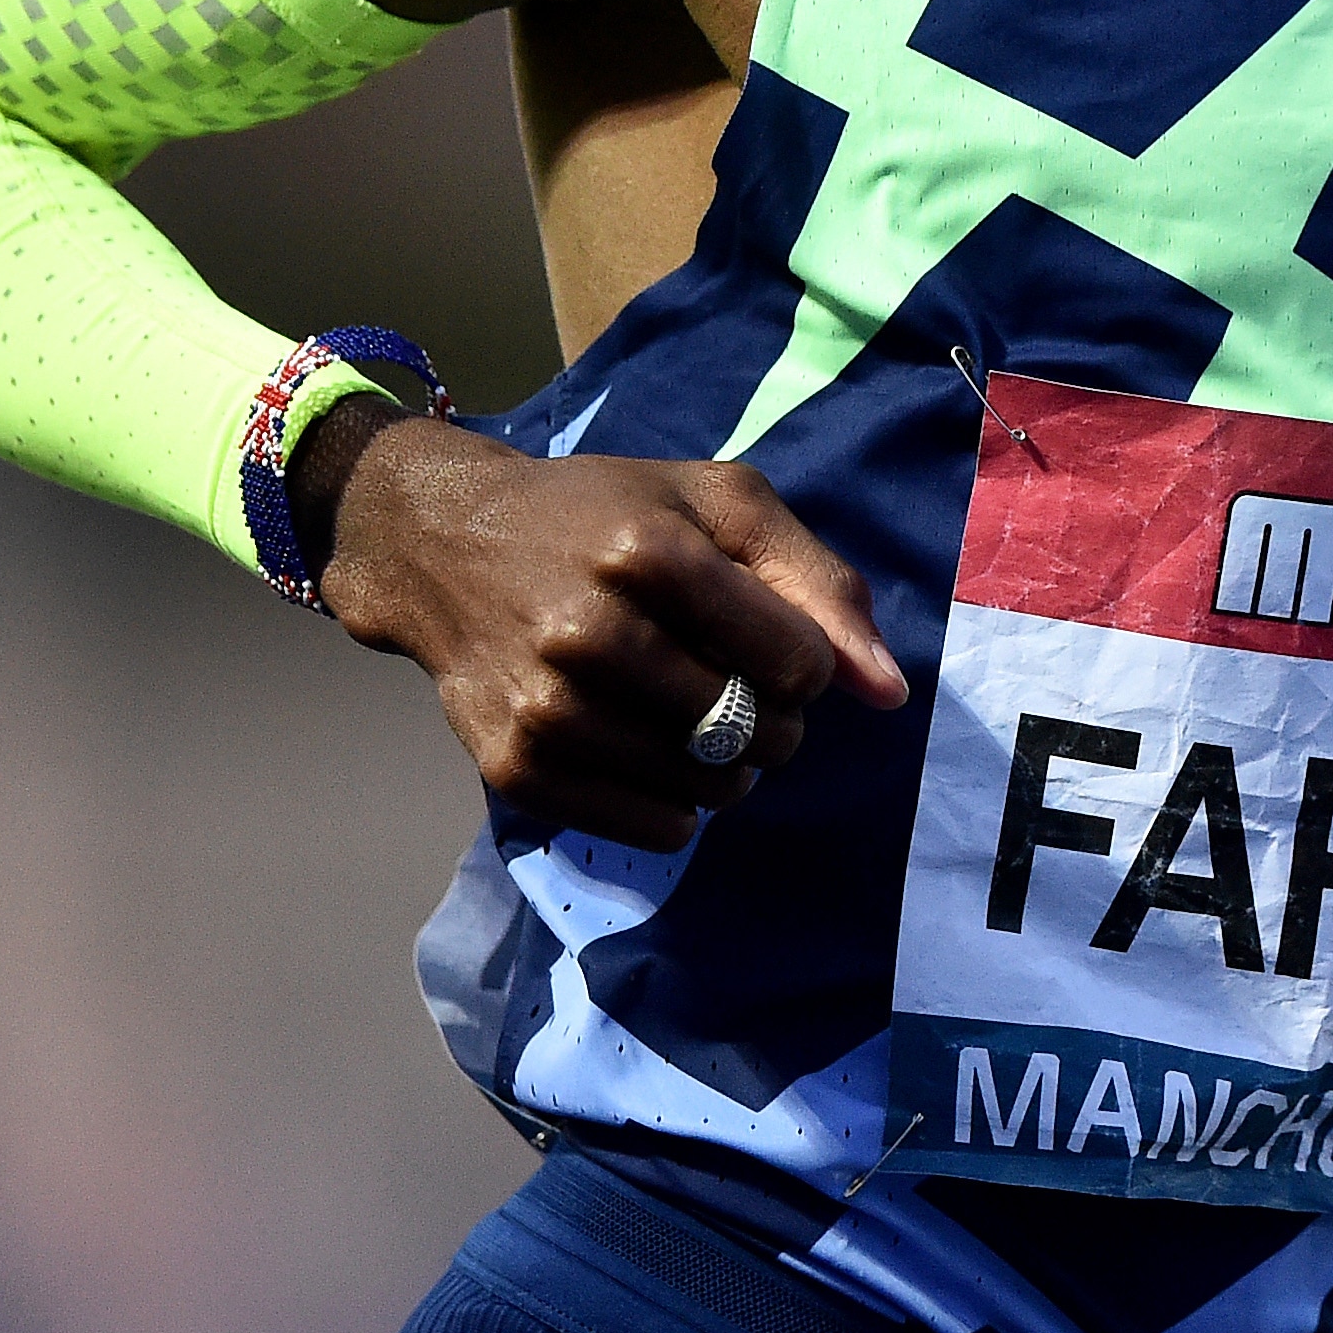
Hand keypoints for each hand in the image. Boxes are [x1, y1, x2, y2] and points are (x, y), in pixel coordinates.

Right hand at [306, 413, 909, 847]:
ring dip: (731, 769)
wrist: (445, 545)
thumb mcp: (717, 503)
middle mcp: (588, 632)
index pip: (798, 663)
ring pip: (708, 787)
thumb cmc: (603, 514)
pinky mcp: (514, 768)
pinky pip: (653, 828)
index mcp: (646, 550)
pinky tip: (654, 753)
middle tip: (742, 689)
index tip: (777, 646)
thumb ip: (817, 582)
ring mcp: (545, 708)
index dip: (809, 664)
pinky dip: (678, 805)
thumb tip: (887, 692)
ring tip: (700, 720)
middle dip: (776, 722)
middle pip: (754, 730)